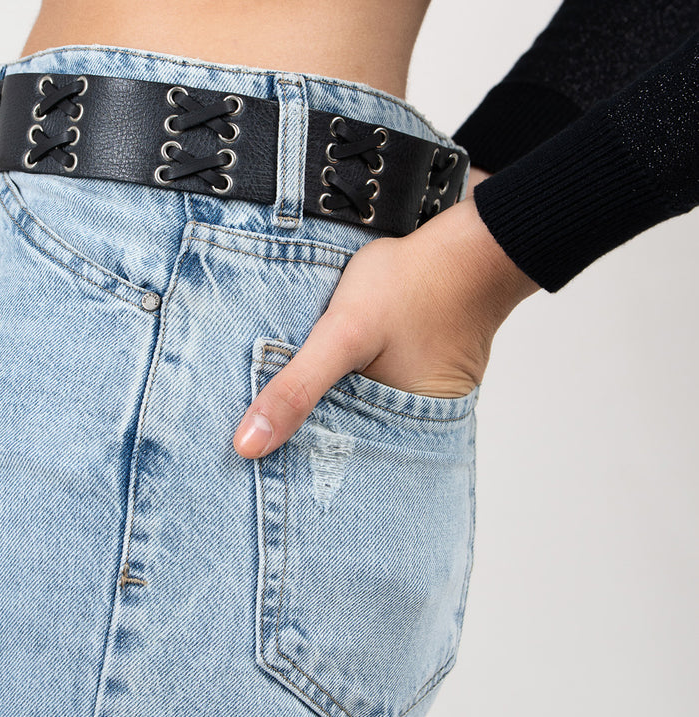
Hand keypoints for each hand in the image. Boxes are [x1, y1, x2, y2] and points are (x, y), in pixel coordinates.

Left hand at [232, 166, 538, 457]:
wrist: (470, 248)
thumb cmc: (413, 286)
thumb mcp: (343, 334)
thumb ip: (297, 388)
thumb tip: (246, 447)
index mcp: (398, 438)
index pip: (327, 468)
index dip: (286, 464)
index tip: (246, 461)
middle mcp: (413, 431)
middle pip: (340, 443)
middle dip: (299, 438)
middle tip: (249, 432)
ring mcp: (416, 403)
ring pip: (352, 416)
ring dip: (320, 408)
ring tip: (271, 406)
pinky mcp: (413, 376)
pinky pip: (368, 392)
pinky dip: (341, 385)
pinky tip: (313, 374)